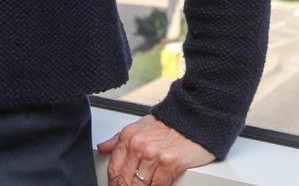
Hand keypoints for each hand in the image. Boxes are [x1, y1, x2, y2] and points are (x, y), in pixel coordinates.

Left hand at [97, 114, 213, 185]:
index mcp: (128, 136)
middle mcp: (138, 145)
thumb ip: (119, 139)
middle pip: (125, 181)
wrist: (195, 118)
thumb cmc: (170, 124)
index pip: (114, 170)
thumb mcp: (140, 126)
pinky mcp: (170, 163)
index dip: (115, 184)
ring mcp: (154, 154)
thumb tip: (103, 148)